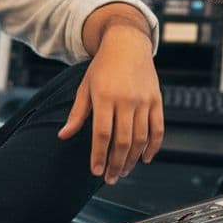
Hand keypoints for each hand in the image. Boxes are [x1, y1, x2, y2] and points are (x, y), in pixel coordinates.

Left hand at [57, 23, 162, 183]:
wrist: (127, 43)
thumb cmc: (103, 66)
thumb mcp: (85, 87)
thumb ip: (77, 114)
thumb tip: (63, 135)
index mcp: (104, 97)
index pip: (102, 134)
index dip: (99, 156)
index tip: (96, 172)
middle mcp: (125, 100)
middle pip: (122, 140)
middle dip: (116, 164)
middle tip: (111, 179)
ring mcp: (144, 100)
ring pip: (140, 138)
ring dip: (133, 159)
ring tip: (124, 171)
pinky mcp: (156, 100)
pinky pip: (158, 129)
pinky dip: (153, 146)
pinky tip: (145, 158)